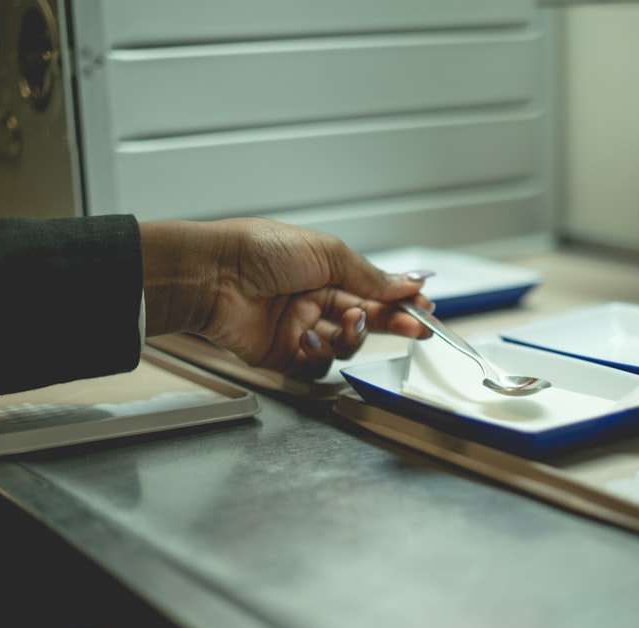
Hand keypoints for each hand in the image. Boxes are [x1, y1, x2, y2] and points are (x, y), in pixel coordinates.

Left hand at [140, 217, 430, 377]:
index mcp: (326, 272)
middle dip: (392, 325)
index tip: (424, 311)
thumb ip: (369, 275)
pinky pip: (314, 366)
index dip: (401, 303)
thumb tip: (406, 284)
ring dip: (352, 337)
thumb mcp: (327, 252)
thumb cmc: (261, 251)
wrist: (213, 275)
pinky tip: (305, 336)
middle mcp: (315, 301)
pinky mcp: (282, 355)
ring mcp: (300, 329)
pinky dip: (316, 355)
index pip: (373, 292)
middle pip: (366, 321)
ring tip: (344, 321)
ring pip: (344, 347)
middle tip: (414, 329)